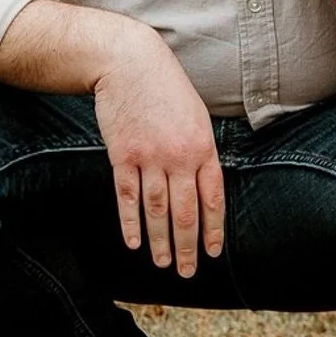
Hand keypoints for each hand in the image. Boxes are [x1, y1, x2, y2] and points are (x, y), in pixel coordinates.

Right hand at [92, 32, 224, 277]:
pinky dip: (131, 223)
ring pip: (157, 211)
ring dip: (160, 242)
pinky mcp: (122, 156)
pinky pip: (128, 198)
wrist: (131, 64)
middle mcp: (179, 156)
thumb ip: (200, 151)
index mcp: (203, 146)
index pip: (212, 198)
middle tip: (187, 272)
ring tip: (162, 264)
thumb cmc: (167, 89)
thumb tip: (205, 187)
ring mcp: (150, 157)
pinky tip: (135, 242)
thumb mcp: (196, 116)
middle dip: (187, 246)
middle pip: (185, 212)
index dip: (213, 228)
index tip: (213, 252)